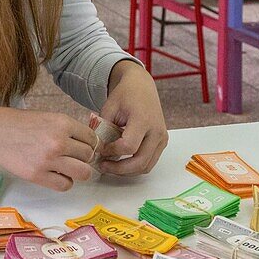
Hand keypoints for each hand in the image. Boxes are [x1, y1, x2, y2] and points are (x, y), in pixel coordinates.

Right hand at [0, 107, 95, 190]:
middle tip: (74, 158)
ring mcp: (49, 160)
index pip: (92, 138)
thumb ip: (69, 129)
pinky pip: (65, 185)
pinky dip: (65, 182)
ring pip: (82, 173)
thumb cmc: (22, 124)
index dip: (90, 144)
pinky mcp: (38, 175)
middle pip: (88, 156)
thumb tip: (90, 144)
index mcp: (63, 123)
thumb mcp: (50, 118)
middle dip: (84, 158)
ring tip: (68, 168)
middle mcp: (58, 141)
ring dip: (78, 172)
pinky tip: (58, 175)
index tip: (84, 147)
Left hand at [97, 60, 167, 175]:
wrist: (141, 87)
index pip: (128, 146)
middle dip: (118, 169)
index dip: (111, 152)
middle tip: (102, 166)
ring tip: (110, 165)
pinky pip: (149, 162)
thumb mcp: (109, 108)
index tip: (99, 149)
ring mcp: (161, 138)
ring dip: (126, 171)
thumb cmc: (125, 94)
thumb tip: (97, 151)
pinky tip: (120, 162)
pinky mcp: (161, 143)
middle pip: (139, 162)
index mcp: (143, 119)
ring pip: (145, 166)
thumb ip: (103, 129)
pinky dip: (134, 167)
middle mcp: (156, 131)